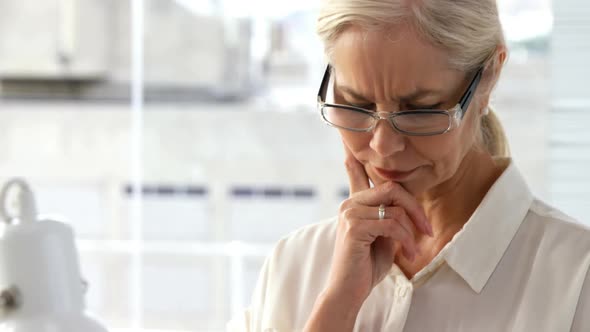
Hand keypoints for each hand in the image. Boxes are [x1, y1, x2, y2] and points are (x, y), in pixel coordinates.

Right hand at [325, 143, 432, 305]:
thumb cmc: (366, 265)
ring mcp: (350, 213)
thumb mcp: (382, 237)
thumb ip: (388, 217)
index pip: (357, 173)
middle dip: (415, 208)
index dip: (356, 159)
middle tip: (427, 230)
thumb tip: (404, 206)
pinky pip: (392, 224)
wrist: (349, 290)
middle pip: (392, 187)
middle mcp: (349, 203)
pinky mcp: (354, 226)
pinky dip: (406, 240)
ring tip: (413, 251)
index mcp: (354, 203)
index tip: (351, 146)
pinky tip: (407, 255)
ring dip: (411, 231)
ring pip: (395, 207)